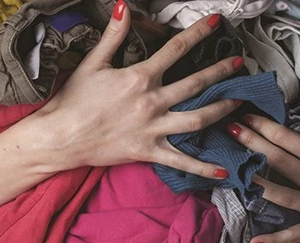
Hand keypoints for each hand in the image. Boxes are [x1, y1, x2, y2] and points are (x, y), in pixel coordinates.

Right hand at [33, 5, 243, 178]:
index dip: (197, 33)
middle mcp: (152, 102)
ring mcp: (153, 129)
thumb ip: (113, 35)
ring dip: (222, 109)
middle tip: (239, 64)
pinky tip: (223, 170)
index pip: (176, 50)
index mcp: (140, 78)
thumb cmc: (72, 100)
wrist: (60, 137)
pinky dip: (202, 167)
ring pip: (198, 119)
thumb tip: (124, 5)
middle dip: (221, 71)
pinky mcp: (148, 151)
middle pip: (196, 84)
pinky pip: (181, 161)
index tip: (215, 23)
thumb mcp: (92, 63)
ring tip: (239, 103)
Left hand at [225, 109, 299, 242]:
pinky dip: (274, 240)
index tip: (244, 117)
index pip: (289, 140)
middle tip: (229, 131)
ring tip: (232, 172)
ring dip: (256, 184)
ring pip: (281, 195)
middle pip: (279, 161)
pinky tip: (252, 242)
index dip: (265, 127)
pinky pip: (294, 235)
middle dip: (252, 144)